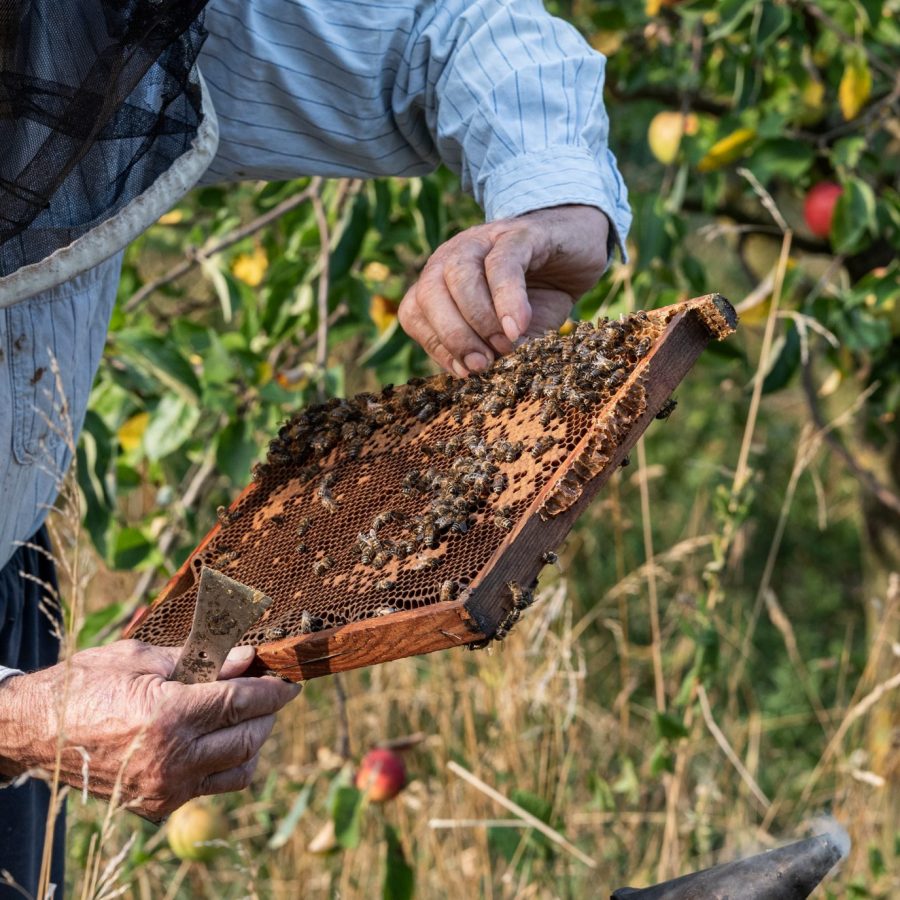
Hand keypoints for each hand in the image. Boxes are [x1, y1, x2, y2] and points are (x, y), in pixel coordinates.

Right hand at [0, 641, 299, 819]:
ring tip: (244, 716)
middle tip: (269, 692)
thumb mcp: (144, 658)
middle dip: (268, 713)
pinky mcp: (156, 806)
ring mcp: (165, 789)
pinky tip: (216, 740)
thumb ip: (204, 659)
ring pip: (239, 770)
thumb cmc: (87, 683)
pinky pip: (212, 787)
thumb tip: (249, 656)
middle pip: (248, 737)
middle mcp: (171, 759)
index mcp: (168, 715)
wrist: (34, 731)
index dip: (273, 690)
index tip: (290, 680)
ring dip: (252, 741)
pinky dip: (226, 764)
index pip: (242, 702)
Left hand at [398, 204, 609, 375]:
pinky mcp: (520, 233)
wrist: (580, 250)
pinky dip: (506, 299)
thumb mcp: (511, 332)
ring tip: (504, 346)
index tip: (465, 371)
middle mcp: (454, 255)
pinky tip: (517, 326)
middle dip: (452, 336)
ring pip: (459, 275)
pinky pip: (503, 263)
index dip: (435, 346)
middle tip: (482, 364)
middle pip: (428, 293)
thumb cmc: (539, 295)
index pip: (414, 312)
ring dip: (478, 319)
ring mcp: (485, 239)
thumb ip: (492, 350)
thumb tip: (483, 373)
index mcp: (441, 280)